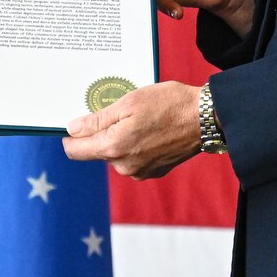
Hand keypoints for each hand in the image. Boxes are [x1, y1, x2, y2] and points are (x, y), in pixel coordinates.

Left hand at [62, 82, 203, 179]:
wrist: (205, 119)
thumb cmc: (167, 104)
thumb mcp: (127, 104)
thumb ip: (97, 120)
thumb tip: (72, 129)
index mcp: (114, 148)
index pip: (76, 151)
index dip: (70, 137)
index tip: (75, 124)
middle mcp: (124, 166)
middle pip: (97, 151)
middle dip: (102, 133)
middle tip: (119, 111)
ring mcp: (140, 172)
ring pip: (116, 154)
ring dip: (120, 138)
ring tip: (139, 119)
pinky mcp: (154, 172)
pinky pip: (133, 159)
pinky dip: (135, 145)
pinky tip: (150, 130)